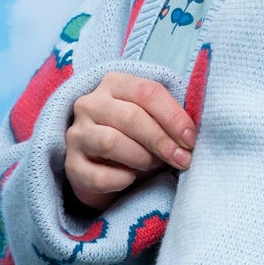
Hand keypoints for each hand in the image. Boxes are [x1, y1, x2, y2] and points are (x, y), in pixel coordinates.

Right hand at [65, 71, 196, 211]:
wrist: (102, 167)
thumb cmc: (136, 138)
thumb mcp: (152, 120)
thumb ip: (170, 119)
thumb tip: (192, 135)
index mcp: (114, 84)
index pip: (147, 91)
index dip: (173, 116)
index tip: (191, 139)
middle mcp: (89, 104)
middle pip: (130, 117)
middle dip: (161, 140)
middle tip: (181, 159)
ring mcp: (77, 134)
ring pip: (111, 142)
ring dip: (141, 158)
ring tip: (152, 165)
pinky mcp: (71, 165)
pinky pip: (99, 176)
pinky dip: (121, 180)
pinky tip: (130, 178)